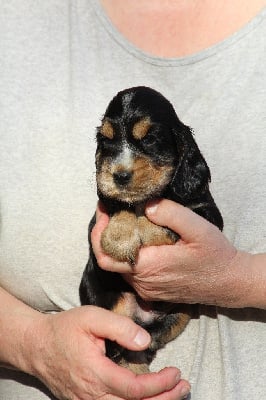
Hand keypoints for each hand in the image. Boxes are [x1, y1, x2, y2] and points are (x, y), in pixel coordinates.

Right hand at [22, 305, 189, 399]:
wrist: (36, 345)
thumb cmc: (64, 329)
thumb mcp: (91, 317)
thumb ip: (120, 327)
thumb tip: (145, 342)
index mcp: (95, 373)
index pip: (134, 390)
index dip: (159, 385)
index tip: (176, 372)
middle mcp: (91, 396)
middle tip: (183, 387)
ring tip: (173, 394)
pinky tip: (148, 398)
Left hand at [92, 200, 256, 307]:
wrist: (229, 283)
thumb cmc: (215, 255)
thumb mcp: (198, 228)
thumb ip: (171, 214)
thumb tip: (146, 205)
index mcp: (148, 266)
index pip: (105, 255)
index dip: (98, 232)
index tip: (104, 210)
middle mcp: (142, 282)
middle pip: (109, 259)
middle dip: (106, 234)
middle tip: (113, 212)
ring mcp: (147, 289)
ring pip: (119, 266)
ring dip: (118, 245)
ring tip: (126, 222)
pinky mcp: (153, 291)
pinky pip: (131, 273)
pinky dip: (128, 255)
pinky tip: (140, 240)